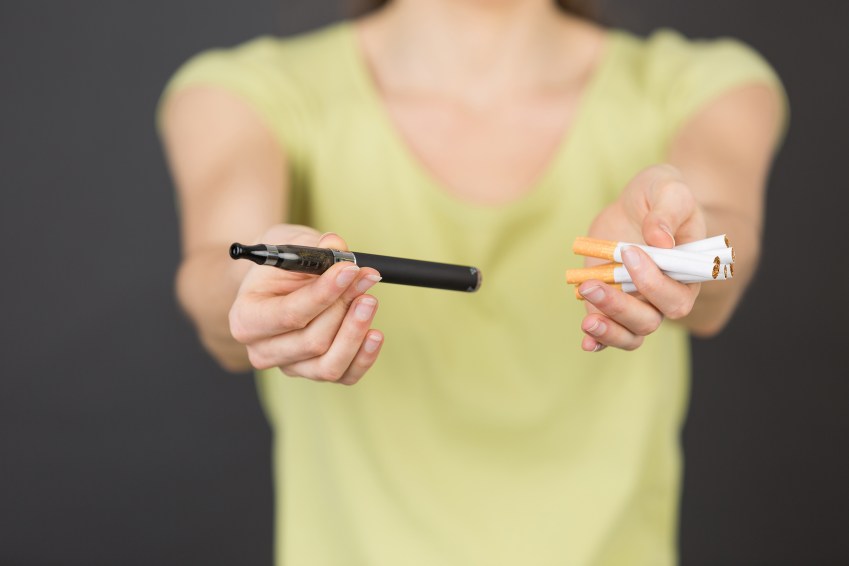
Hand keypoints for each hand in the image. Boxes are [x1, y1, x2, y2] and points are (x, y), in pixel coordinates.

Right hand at [228, 225, 383, 384]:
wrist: (277, 284)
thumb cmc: (281, 267)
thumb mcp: (292, 246)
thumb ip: (314, 249)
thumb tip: (337, 247)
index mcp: (245, 318)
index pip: (288, 315)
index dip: (323, 294)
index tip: (349, 270)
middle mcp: (263, 350)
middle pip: (312, 342)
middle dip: (344, 307)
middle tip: (365, 277)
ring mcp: (290, 366)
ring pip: (329, 364)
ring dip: (356, 331)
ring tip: (369, 300)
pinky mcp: (315, 372)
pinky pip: (345, 376)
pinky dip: (364, 356)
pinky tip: (375, 333)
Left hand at [578, 165, 706, 351]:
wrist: (636, 204)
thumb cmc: (660, 195)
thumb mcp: (667, 189)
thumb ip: (666, 212)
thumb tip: (659, 241)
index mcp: (687, 274)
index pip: (676, 297)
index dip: (653, 283)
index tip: (629, 252)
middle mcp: (664, 296)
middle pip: (650, 321)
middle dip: (620, 308)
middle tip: (592, 285)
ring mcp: (637, 302)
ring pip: (630, 334)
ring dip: (608, 330)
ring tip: (586, 320)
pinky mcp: (612, 302)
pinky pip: (609, 333)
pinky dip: (598, 340)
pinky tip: (586, 340)